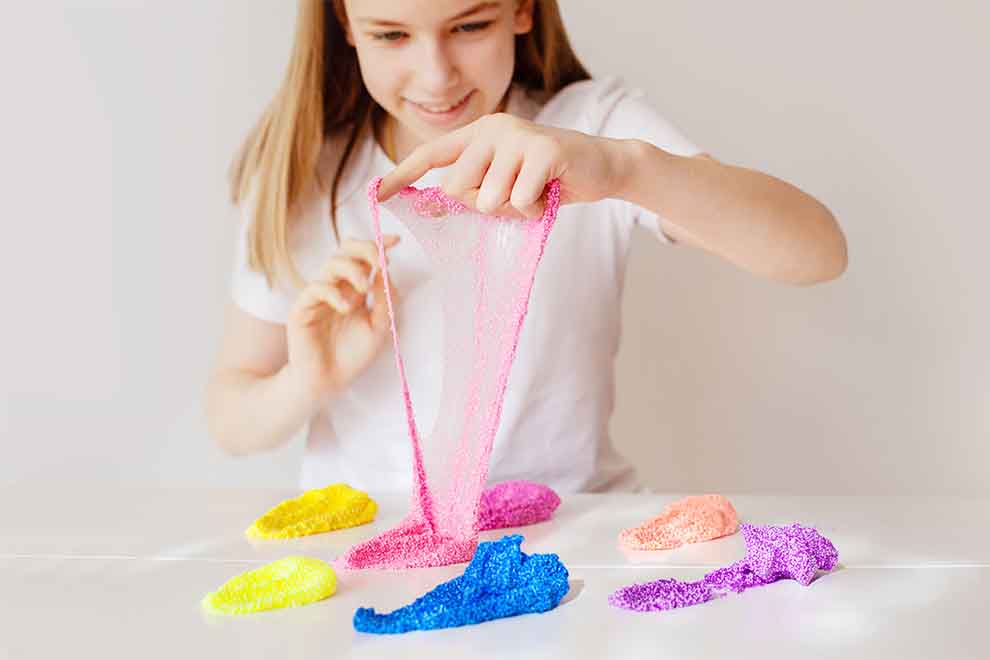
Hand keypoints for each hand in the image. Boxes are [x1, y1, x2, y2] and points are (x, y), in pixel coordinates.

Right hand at [285, 235, 399, 398]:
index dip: (379, 245)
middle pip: (346, 251)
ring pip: (331, 263)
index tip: (396, 240)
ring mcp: (318, 295)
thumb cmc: (352, 356)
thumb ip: (385, 300)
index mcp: (355, 290)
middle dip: (365, 249)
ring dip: (352, 270)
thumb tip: (386, 272)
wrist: (329, 381)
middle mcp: (337, 287)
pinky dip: (334, 292)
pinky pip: (316, 287)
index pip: (364, 259)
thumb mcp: (380, 327)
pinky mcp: (303, 307)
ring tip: (363, 289)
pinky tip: (345, 308)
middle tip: (380, 261)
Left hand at [376, 113, 635, 218]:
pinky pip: (519, 200)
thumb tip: (432, 208)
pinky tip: (551, 193)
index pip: (431, 155)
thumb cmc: (548, 181)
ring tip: (535, 194)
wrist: (603, 167)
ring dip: (513, 210)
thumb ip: (473, 192)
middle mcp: (494, 128)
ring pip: (488, 198)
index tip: (376, 195)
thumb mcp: (505, 187)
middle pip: (457, 189)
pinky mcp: (543, 150)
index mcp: (479, 134)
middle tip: (513, 197)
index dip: (402, 175)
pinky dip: (535, 208)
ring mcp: (518, 136)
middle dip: (482, 206)